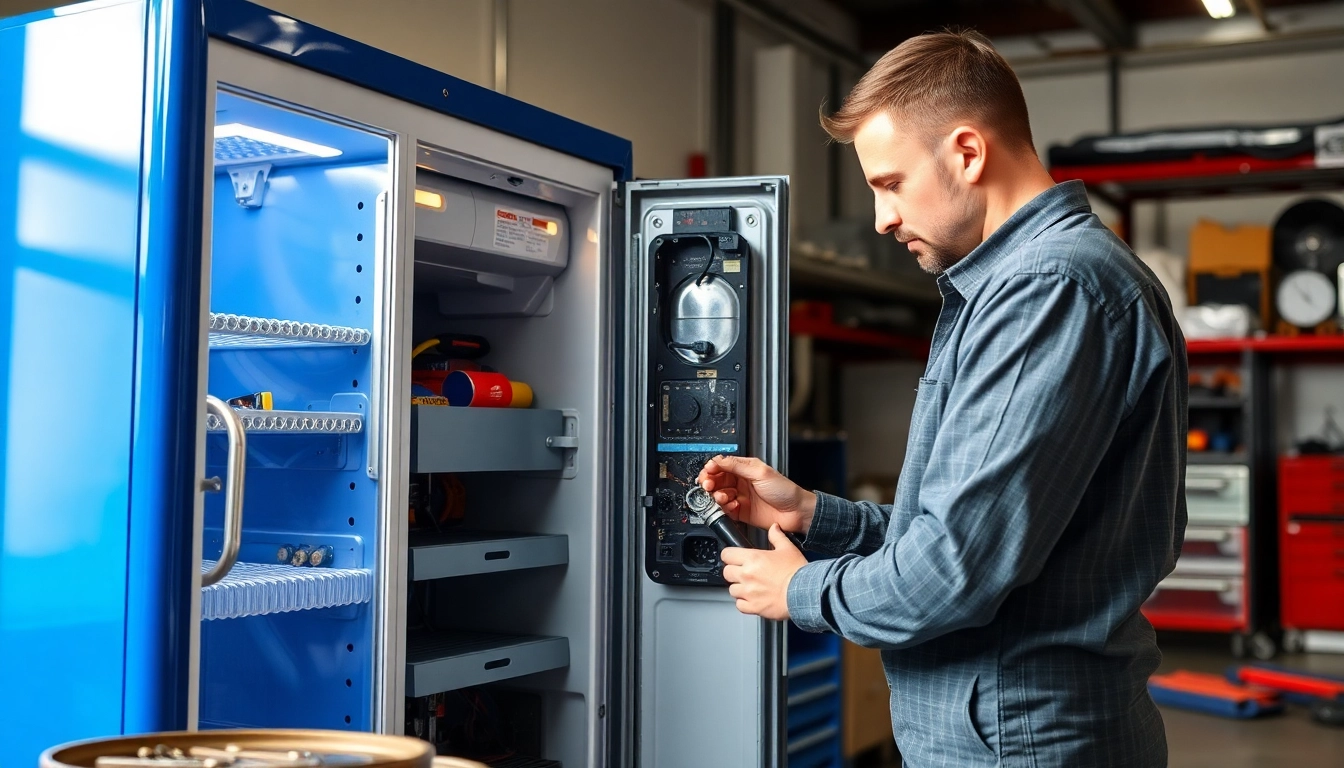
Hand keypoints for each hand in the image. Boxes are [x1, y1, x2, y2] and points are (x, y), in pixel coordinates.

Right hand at [696, 455, 815, 535]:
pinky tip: (733, 506)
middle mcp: (741, 482)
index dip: (712, 469)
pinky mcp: (741, 512)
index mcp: (745, 469)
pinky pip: (726, 510)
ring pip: (719, 495)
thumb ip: (737, 466)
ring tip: (724, 497)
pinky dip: (726, 508)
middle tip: (708, 486)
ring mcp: (740, 497)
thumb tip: (718, 460)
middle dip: (710, 483)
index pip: (722, 466)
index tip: (707, 472)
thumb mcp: (760, 472)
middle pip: (717, 481)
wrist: (796, 512)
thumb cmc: (785, 490)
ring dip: (718, 496)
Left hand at [722, 525, 807, 619]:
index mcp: (753, 558)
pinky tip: (753, 599)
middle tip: (744, 573)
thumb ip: (777, 536)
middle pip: (727, 572)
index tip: (734, 558)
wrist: (805, 593)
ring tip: (751, 587)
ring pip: (732, 590)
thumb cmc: (797, 572)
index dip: (730, 556)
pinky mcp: (753, 607)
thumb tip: (773, 528)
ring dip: (739, 588)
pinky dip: (744, 603)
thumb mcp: (788, 548)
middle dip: (734, 572)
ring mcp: (749, 592)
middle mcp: (747, 575)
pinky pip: (739, 605)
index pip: (726, 555)